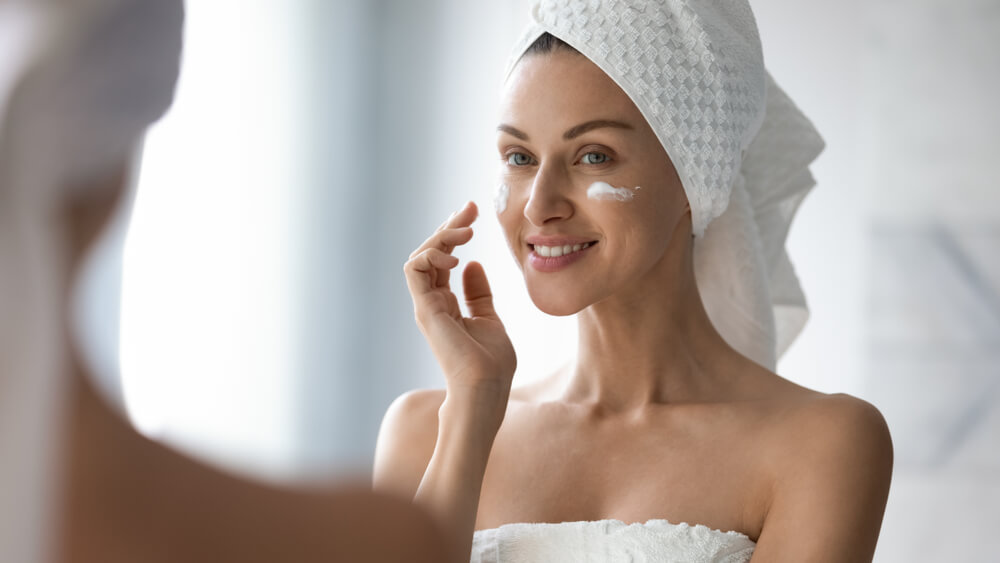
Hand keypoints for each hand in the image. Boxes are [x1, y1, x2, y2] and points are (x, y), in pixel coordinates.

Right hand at [403, 202, 516, 401]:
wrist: (486, 388)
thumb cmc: (491, 364)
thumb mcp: (490, 319)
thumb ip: (479, 294)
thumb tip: (473, 265)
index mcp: (445, 304)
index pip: (442, 260)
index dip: (454, 235)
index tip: (473, 214)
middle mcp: (431, 302)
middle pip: (430, 254)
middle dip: (448, 227)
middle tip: (470, 208)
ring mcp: (425, 305)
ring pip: (419, 256)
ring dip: (441, 236)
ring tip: (467, 230)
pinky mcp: (424, 308)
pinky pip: (414, 269)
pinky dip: (431, 254)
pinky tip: (455, 255)